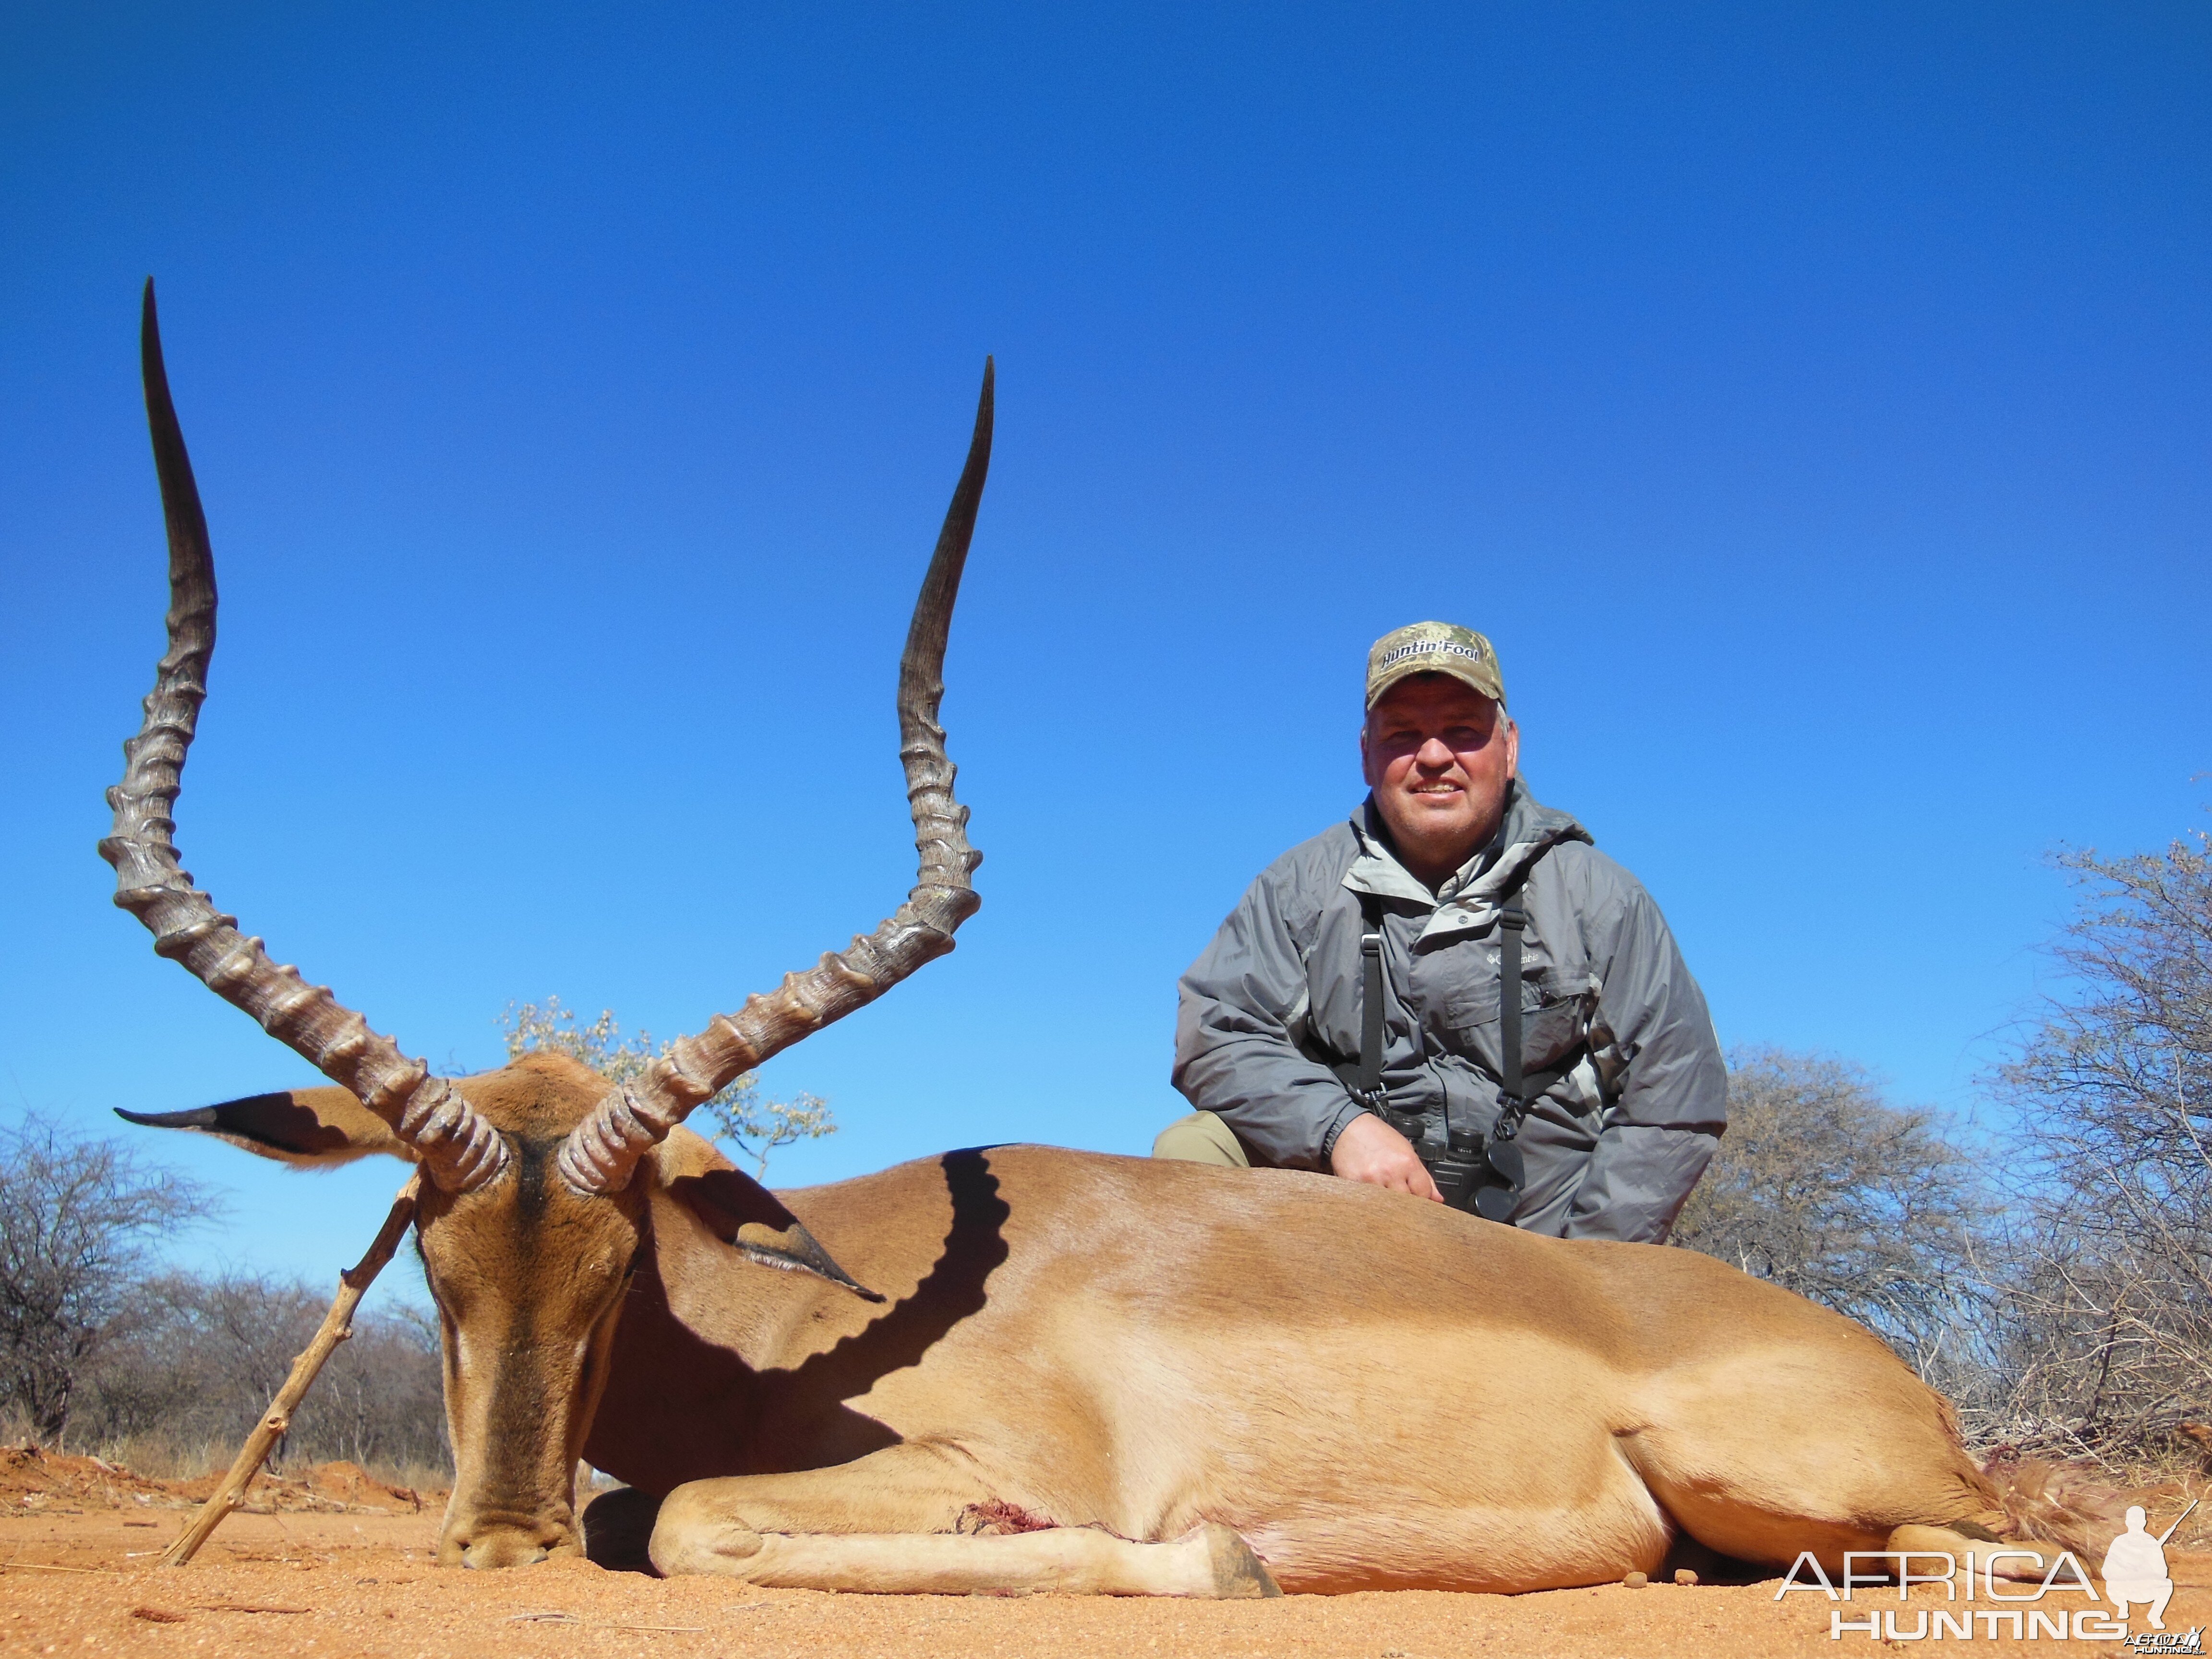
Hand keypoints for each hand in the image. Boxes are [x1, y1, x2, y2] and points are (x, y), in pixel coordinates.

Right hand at [1328, 1112, 1442, 1201]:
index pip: (1424, 1193)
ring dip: (1389, 1207)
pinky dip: (1372, 1204)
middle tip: (1402, 1203)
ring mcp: (1371, 1181)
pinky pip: (1368, 1204)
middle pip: (1407, 1204)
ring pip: (1388, 1208)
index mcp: (1407, 1162)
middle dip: (1407, 1205)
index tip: (1419, 1200)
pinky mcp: (1354, 1186)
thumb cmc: (1377, 1136)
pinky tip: (1372, 1197)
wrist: (1348, 1127)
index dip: (1424, 1199)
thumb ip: (1424, 1176)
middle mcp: (1390, 1172)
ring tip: (1386, 1200)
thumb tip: (1437, 1199)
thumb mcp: (1406, 1150)